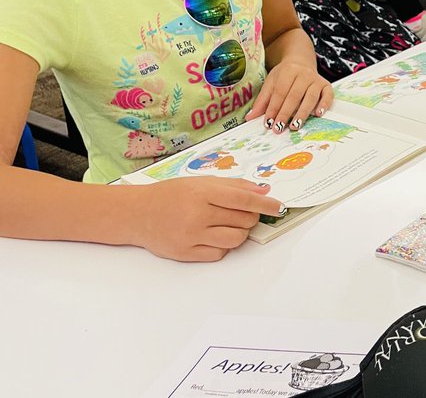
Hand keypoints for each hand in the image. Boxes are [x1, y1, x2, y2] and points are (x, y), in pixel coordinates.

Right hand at [132, 178, 281, 261]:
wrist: (137, 214)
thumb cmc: (171, 195)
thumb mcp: (201, 182)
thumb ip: (233, 186)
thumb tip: (263, 191)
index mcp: (202, 193)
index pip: (244, 199)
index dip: (265, 204)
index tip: (278, 206)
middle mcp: (196, 215)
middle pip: (243, 220)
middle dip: (250, 216)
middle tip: (241, 212)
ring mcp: (190, 236)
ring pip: (235, 239)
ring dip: (240, 233)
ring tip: (228, 224)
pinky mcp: (185, 254)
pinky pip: (219, 254)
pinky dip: (223, 246)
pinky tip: (212, 235)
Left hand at [245, 61, 333, 133]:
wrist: (301, 61)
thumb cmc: (285, 75)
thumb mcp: (271, 82)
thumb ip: (262, 101)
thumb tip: (250, 118)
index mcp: (288, 71)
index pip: (280, 92)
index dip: (273, 108)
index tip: (268, 123)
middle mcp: (304, 74)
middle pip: (294, 96)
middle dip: (286, 113)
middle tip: (279, 128)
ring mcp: (316, 79)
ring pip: (310, 97)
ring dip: (303, 113)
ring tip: (294, 126)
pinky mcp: (326, 85)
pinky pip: (327, 95)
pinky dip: (324, 105)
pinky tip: (317, 114)